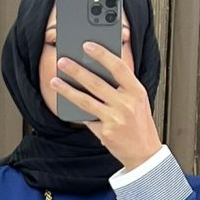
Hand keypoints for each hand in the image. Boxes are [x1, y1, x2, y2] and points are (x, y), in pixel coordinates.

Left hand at [51, 42, 162, 172]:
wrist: (144, 154)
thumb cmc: (139, 124)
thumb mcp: (138, 101)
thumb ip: (122, 86)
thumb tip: (96, 70)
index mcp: (137, 91)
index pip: (118, 67)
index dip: (101, 54)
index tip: (87, 45)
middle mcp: (126, 104)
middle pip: (96, 83)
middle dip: (76, 70)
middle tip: (62, 61)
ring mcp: (115, 119)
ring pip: (85, 101)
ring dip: (67, 90)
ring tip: (55, 81)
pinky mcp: (105, 133)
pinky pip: (87, 119)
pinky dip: (78, 112)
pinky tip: (67, 104)